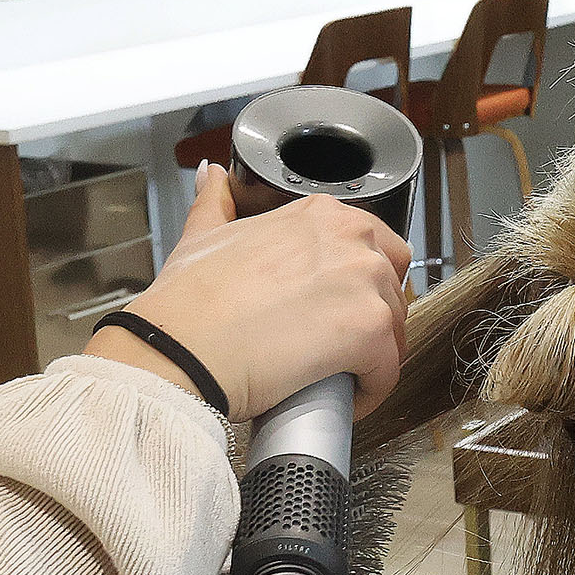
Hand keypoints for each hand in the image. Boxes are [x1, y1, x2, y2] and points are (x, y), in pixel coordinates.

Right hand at [90, 166, 411, 417]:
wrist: (181, 349)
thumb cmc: (189, 301)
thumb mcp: (203, 235)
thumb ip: (216, 201)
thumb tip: (212, 175)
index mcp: (320, 214)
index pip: (372, 247)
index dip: (356, 286)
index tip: (335, 311)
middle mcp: (352, 238)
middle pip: (392, 287)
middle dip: (372, 321)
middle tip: (339, 349)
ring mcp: (365, 281)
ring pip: (393, 330)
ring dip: (373, 358)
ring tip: (337, 378)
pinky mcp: (370, 330)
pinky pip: (388, 369)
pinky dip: (371, 390)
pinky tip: (345, 399)